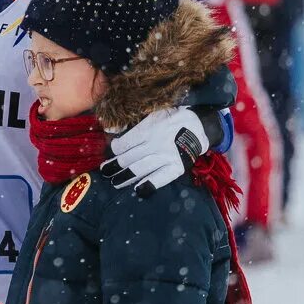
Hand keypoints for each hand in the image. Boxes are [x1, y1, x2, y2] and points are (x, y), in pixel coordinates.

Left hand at [100, 106, 216, 196]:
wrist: (198, 125)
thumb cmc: (171, 119)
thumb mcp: (151, 114)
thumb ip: (131, 123)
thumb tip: (110, 130)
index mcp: (147, 129)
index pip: (124, 144)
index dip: (115, 149)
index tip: (113, 151)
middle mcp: (154, 144)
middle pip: (128, 158)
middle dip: (114, 166)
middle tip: (105, 171)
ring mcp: (165, 157)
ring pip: (139, 169)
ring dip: (124, 177)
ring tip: (115, 182)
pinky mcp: (176, 167)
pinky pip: (160, 178)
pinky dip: (149, 185)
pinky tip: (138, 190)